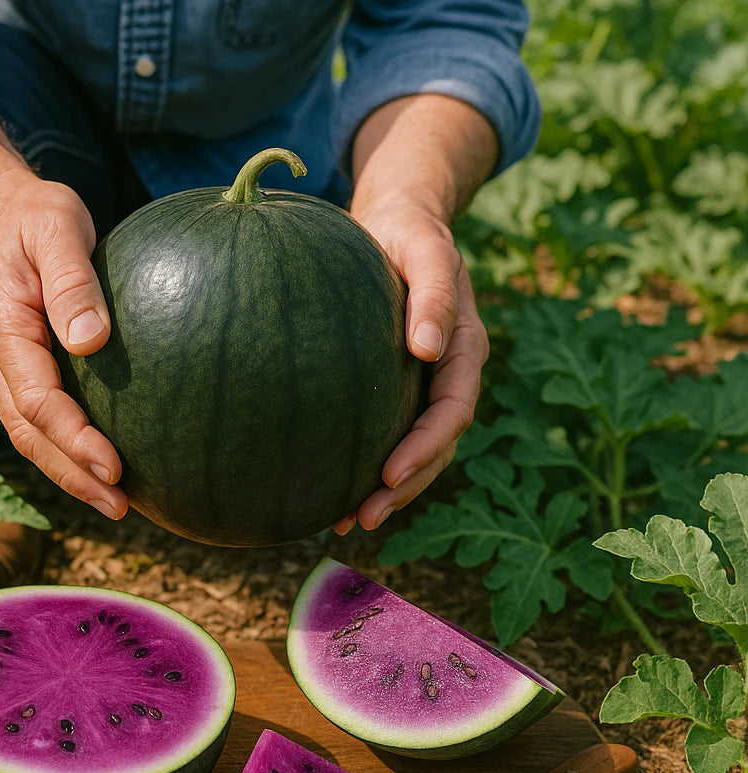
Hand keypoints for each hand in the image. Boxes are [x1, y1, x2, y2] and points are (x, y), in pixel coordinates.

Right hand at [0, 168, 127, 520]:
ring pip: (29, 434)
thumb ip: (73, 282)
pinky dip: (64, 448)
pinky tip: (100, 465)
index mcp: (0, 328)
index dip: (74, 440)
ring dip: (68, 472)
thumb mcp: (58, 226)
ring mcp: (0, 365)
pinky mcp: (16, 367)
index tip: (114, 468)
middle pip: (29, 433)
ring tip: (115, 502)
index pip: (37, 400)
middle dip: (72, 476)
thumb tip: (91, 341)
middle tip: (120, 507)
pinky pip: (36, 418)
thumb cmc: (33, 214)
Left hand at [334, 200, 488, 532]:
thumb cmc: (406, 233)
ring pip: (416, 452)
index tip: (389, 474)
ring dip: (387, 492)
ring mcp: (424, 386)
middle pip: (436, 446)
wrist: (396, 226)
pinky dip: (367, 468)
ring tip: (347, 522)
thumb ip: (433, 294)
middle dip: (404, 487)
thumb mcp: (422, 249)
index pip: (452, 409)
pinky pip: (389, 436)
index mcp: (463, 347)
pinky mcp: (398, 390)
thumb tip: (430, 348)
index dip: (425, 447)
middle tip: (362, 518)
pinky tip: (333, 495)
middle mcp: (448, 375)